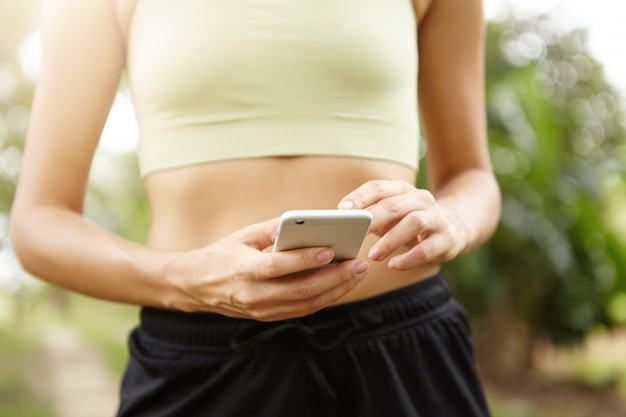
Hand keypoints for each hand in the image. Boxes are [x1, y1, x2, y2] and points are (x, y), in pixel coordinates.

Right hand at [164, 218, 368, 320]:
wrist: (199, 286)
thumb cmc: (223, 254)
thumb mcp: (242, 235)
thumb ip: (272, 229)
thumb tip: (305, 221)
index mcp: (243, 269)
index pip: (278, 266)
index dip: (304, 260)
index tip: (330, 250)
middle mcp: (253, 294)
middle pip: (301, 290)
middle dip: (335, 277)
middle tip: (359, 263)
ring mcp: (262, 310)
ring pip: (307, 304)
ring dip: (336, 290)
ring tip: (358, 273)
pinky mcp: (269, 317)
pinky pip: (303, 310)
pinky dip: (325, 298)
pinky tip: (342, 284)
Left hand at [338, 180, 463, 269]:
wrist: (455, 228)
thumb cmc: (409, 222)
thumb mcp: (391, 215)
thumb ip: (370, 216)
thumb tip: (341, 226)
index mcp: (403, 190)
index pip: (379, 187)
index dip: (360, 197)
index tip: (342, 210)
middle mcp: (421, 199)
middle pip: (394, 205)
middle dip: (373, 218)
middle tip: (355, 233)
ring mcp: (436, 218)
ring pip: (414, 223)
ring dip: (391, 240)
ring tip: (374, 255)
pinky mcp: (447, 239)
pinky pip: (427, 249)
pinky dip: (408, 259)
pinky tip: (393, 265)